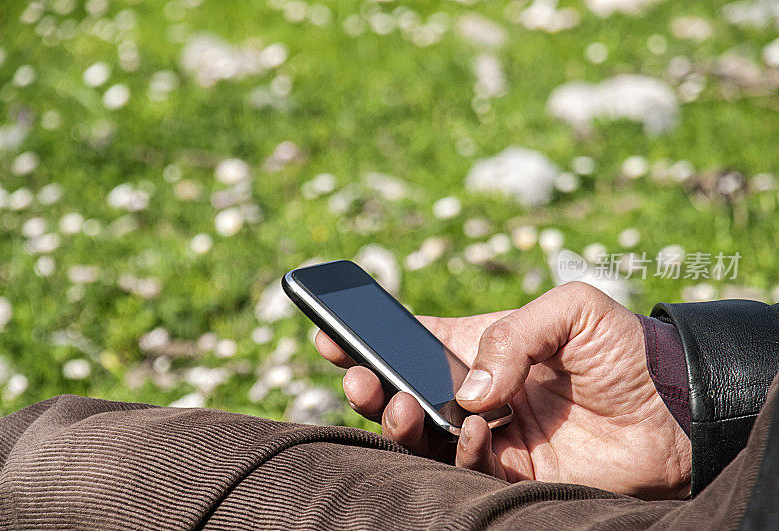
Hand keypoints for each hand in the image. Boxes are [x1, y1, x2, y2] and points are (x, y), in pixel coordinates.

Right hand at [315, 282, 690, 498]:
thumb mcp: (573, 309)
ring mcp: (487, 430)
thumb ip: (515, 334)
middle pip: (401, 388)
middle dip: (368, 384)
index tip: (330, 333)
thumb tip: (469, 391)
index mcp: (479, 342)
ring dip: (401, 421)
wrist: (674, 411)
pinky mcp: (507, 470)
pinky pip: (464, 466)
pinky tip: (480, 427)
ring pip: (421, 433)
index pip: (410, 339)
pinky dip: (462, 449)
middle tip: (358, 380)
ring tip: (405, 406)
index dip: (368, 337)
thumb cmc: (624, 348)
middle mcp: (474, 387)